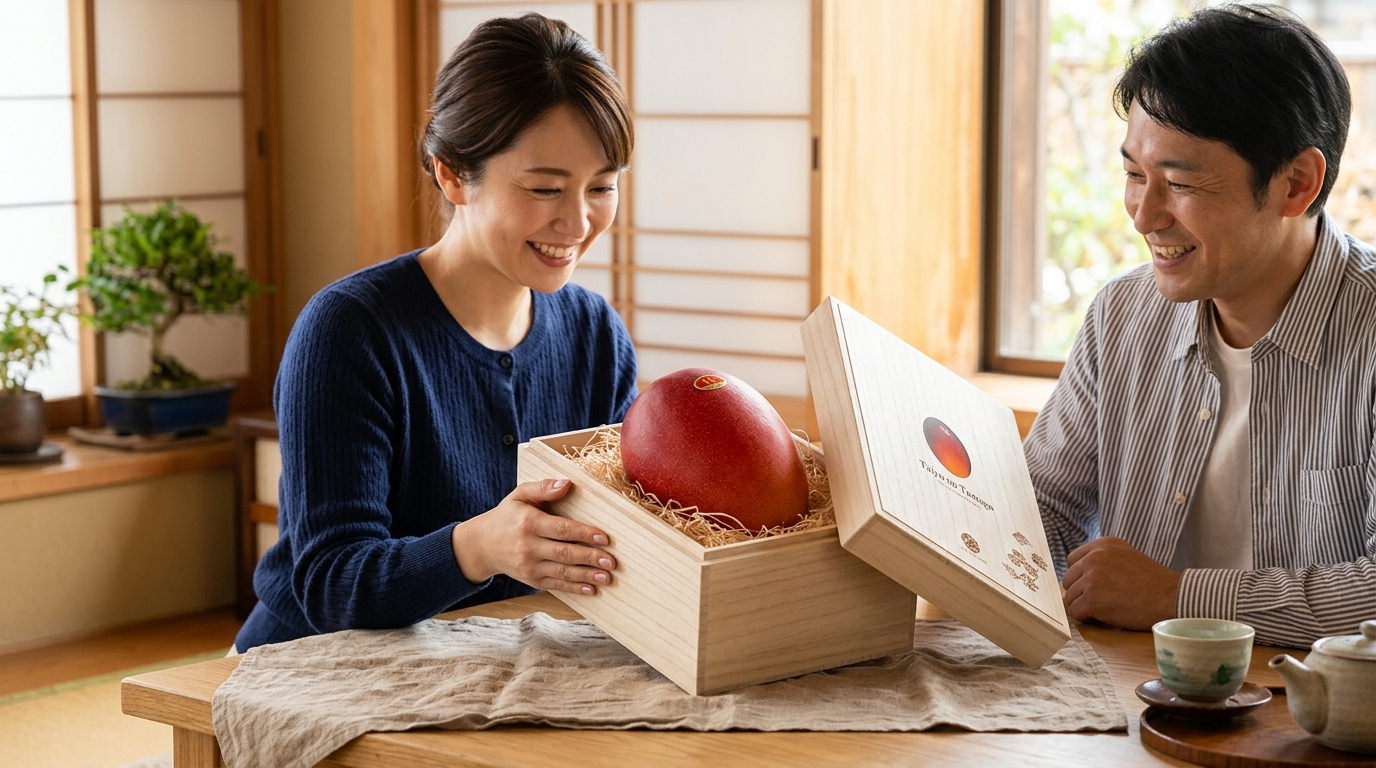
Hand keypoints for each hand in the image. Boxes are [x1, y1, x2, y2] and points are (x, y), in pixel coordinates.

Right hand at [451, 478, 615, 594]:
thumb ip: (543, 488)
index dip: (584, 533)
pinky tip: (591, 588)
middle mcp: (528, 546)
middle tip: (611, 561)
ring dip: (586, 576)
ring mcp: (529, 566)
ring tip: (606, 577)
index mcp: (529, 523)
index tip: (604, 537)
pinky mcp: (531, 579)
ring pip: (562, 572)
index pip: (561, 529)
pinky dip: (574, 588)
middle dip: (590, 558)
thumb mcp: (520, 495)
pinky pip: (556, 585)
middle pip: (565, 553)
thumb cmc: (508, 516)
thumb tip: (566, 483)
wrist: (483, 545)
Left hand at [1062, 536, 1179, 629]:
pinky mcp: (1092, 598)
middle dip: (1080, 592)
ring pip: (1070, 597)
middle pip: (1068, 579)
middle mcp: (1094, 557)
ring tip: (1104, 609)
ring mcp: (1092, 578)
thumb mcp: (1126, 556)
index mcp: (1102, 545)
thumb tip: (1078, 574)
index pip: (1072, 560)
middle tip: (1099, 601)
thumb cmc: (1153, 583)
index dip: (1079, 576)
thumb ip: (1103, 559)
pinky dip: (1086, 618)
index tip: (1092, 586)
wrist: (1171, 598)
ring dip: (1084, 606)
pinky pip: (1076, 612)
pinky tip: (1103, 617)